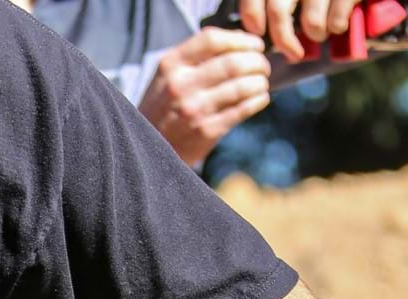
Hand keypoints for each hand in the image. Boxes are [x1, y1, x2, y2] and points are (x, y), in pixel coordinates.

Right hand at [138, 29, 272, 166]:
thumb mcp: (166, 76)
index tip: (255, 45)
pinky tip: (259, 98)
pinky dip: (258, 101)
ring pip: (242, 86)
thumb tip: (237, 39)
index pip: (212, 40)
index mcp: (170, 65)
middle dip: (257, 62)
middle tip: (263, 66)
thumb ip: (194, 56)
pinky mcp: (206, 131)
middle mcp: (181, 86)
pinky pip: (242, 110)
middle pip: (233, 63)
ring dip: (260, 82)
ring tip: (261, 82)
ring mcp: (194, 110)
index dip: (241, 40)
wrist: (145, 150)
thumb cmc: (162, 109)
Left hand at [237, 0, 359, 61]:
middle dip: (283, 40)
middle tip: (292, 53)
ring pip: (310, 22)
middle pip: (278, 12)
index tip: (258, 31)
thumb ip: (281, 2)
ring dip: (316, 34)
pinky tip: (339, 24)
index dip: (252, 16)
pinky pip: (336, 21)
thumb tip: (257, 28)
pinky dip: (337, 28)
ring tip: (320, 32)